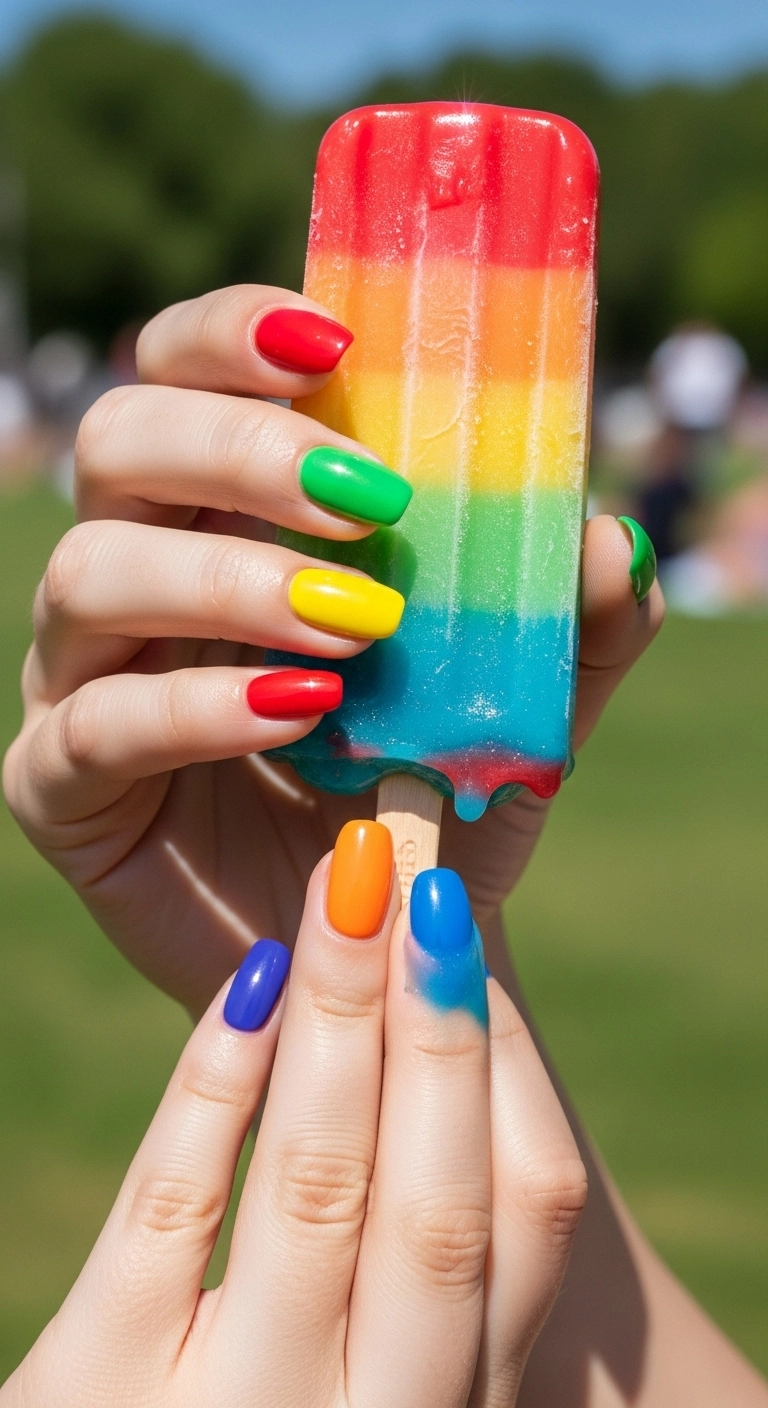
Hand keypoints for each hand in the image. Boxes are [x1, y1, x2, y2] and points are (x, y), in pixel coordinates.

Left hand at [1, 843, 586, 1407]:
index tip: (471, 943)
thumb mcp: (374, 1366)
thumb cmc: (274, 1407)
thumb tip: (456, 1018)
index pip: (524, 1229)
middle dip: (437, 1029)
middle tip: (424, 887)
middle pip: (434, 1208)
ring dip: (339, 1023)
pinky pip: (172, 1206)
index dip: (509, 1068)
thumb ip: (420, 1250)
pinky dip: (219, 1081)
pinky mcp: (92, 1387)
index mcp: (452, 1405)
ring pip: (314, 1189)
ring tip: (343, 896)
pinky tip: (250, 981)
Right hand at [3, 284, 663, 1015]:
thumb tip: (607, 540)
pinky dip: (197, 710)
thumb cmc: (425, 793)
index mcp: (218, 514)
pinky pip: (94, 724)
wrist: (374, 938)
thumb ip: (566, 626)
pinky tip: (300, 715)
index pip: (180, 373)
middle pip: (118, 441)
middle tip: (369, 500)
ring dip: (232, 581)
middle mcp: (136, 573)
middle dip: (242, 449)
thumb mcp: (515, 703)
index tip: (335, 340)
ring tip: (357, 627)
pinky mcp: (58, 784)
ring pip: (88, 573)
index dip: (232, 333)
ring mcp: (82, 675)